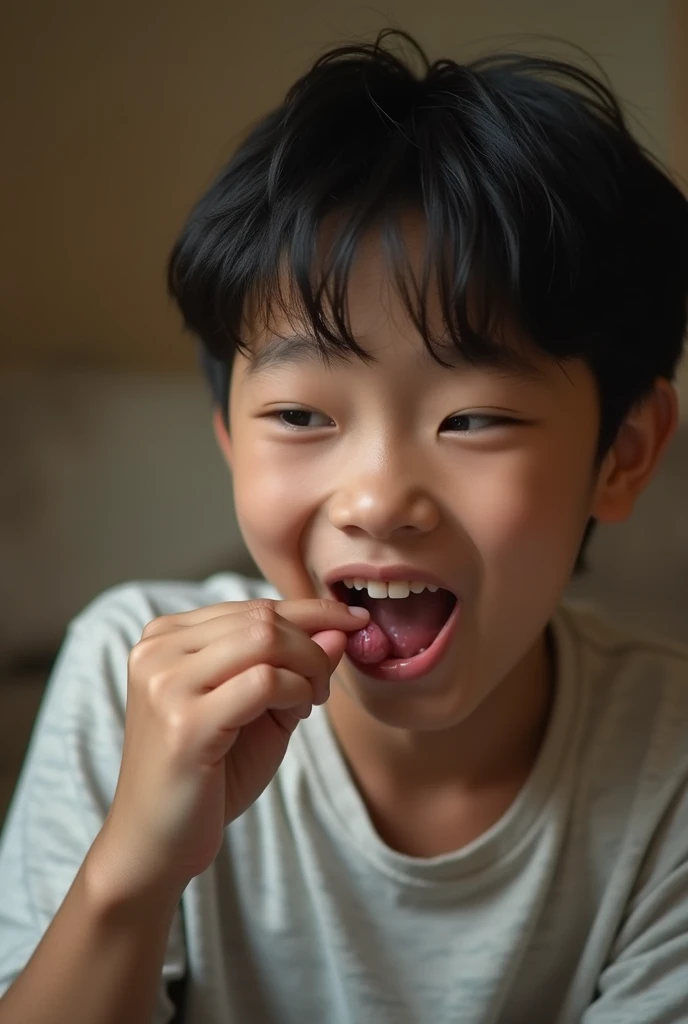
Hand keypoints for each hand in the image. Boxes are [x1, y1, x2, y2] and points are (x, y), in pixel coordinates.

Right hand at [92, 598, 368, 898]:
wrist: (157, 843)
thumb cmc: (208, 775)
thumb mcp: (260, 708)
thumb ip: (295, 665)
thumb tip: (340, 629)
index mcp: (166, 636)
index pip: (252, 606)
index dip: (312, 611)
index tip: (354, 622)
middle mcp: (158, 650)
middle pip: (262, 618)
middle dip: (313, 645)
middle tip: (325, 686)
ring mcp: (166, 683)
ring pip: (265, 639)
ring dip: (308, 667)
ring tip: (310, 701)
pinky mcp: (184, 722)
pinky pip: (263, 682)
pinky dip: (296, 692)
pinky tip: (296, 714)